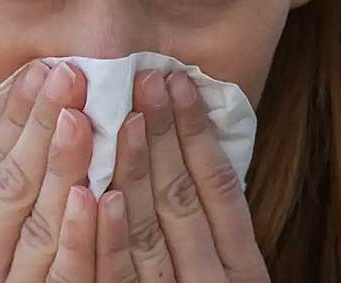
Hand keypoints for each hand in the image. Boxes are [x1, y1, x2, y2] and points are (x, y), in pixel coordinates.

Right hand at [0, 59, 97, 282]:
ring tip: (83, 118)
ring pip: (39, 228)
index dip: (14, 121)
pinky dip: (82, 236)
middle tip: (68, 75)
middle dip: (39, 128)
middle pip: (9, 190)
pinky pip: (68, 278)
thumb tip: (33, 131)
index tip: (40, 70)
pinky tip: (99, 196)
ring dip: (64, 168)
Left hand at [49, 69, 269, 281]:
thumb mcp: (217, 265)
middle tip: (145, 78)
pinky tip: (98, 195)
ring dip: (134, 169)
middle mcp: (211, 282)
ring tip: (123, 116)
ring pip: (148, 230)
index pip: (220, 189)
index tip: (177, 80)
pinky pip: (115, 277)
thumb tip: (182, 137)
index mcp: (241, 268)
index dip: (197, 133)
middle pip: (182, 199)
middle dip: (164, 134)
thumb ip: (202, 218)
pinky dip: (109, 236)